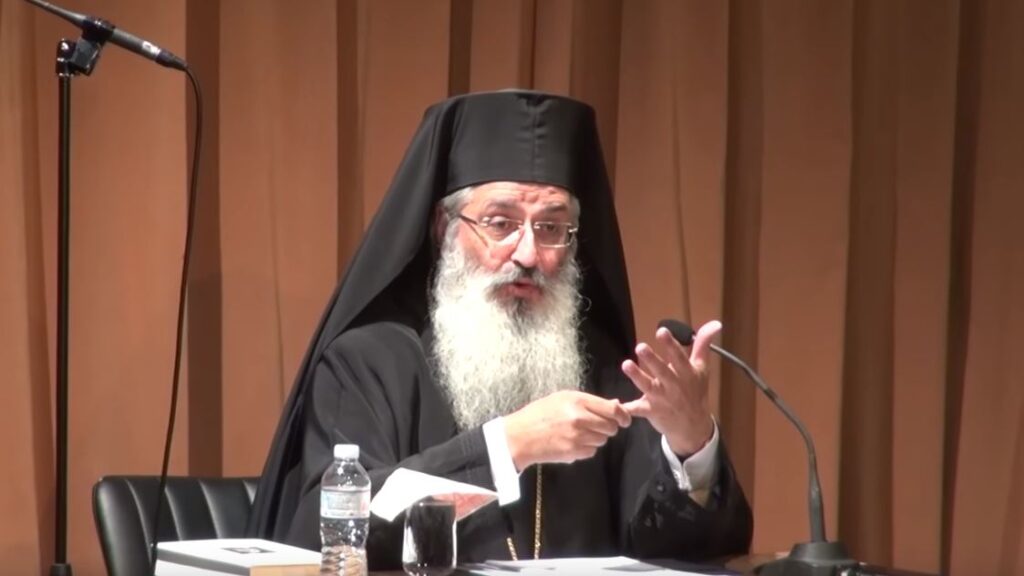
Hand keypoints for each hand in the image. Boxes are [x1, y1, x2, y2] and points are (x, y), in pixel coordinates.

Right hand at [504, 390, 630, 470]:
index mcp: (578, 401)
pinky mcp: (574, 453)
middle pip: (611, 427)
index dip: (623, 416)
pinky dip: (586, 448)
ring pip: (602, 440)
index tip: (624, 420)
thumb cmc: (539, 414)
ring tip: (579, 433)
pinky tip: (572, 443)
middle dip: (609, 427)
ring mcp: (577, 437)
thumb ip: (590, 401)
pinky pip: (592, 451)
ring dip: (596, 438)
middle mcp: (580, 419)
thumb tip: (617, 405)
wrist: (519, 436)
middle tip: (597, 426)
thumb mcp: (563, 399)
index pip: (613, 410)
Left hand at [621, 320, 720, 455]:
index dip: (670, 344)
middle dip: (652, 360)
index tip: (661, 331)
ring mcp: (661, 399)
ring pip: (648, 386)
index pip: (679, 357)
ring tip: (626, 364)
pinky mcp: (651, 411)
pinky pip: (638, 410)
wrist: (693, 427)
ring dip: (637, 376)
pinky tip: (618, 404)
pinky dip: (628, 409)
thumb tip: (715, 323)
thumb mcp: (701, 368)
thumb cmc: (695, 392)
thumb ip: (703, 345)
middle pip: (662, 371)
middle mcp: (674, 385)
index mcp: (686, 373)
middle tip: (640, 347)